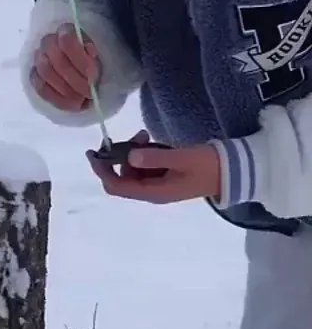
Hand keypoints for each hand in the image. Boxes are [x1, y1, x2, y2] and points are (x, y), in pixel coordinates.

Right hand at [30, 23, 100, 110]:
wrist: (84, 73)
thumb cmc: (94, 62)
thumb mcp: (101, 56)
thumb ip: (94, 55)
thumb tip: (89, 53)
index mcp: (66, 31)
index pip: (67, 40)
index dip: (80, 60)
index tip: (93, 76)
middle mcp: (49, 42)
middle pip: (56, 60)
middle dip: (76, 81)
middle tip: (90, 93)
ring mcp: (38, 59)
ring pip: (45, 73)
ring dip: (67, 90)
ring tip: (83, 99)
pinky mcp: (34, 76)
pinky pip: (40, 88)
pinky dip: (58, 99)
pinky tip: (73, 104)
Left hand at [86, 131, 220, 203]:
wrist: (234, 171)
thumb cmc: (209, 166)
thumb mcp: (182, 158)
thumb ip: (155, 158)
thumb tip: (129, 157)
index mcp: (153, 193)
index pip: (116, 186)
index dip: (101, 170)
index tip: (94, 152)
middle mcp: (152, 192)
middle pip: (122, 177)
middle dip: (120, 156)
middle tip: (135, 136)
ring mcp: (158, 185)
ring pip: (133, 170)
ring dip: (132, 153)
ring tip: (145, 135)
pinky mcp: (165, 176)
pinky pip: (145, 167)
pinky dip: (143, 154)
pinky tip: (151, 141)